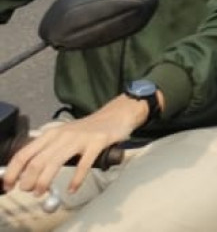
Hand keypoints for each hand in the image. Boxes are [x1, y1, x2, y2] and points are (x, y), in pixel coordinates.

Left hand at [3, 96, 144, 196]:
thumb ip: (49, 151)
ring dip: (45, 181)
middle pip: (38, 160)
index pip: (24, 153)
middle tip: (28, 191)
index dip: (13, 171)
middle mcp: (62, 135)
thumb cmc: (89, 129)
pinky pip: (83, 164)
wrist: (117, 114)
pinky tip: (72, 189)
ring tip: (41, 192)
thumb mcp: (64, 136)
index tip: (9, 185)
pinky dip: (76, 180)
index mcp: (51, 134)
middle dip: (28, 179)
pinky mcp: (97, 143)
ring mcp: (80, 138)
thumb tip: (31, 173)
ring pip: (55, 162)